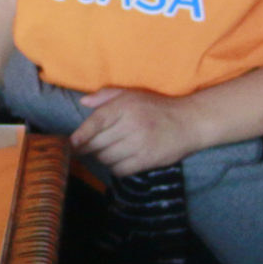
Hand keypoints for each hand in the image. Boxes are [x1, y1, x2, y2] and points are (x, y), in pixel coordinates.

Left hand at [72, 87, 217, 175]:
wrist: (191, 122)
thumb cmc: (157, 107)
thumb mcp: (132, 94)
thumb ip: (106, 96)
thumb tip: (83, 102)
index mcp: (124, 107)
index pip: (95, 123)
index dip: (80, 135)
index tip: (71, 143)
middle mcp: (130, 125)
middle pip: (97, 143)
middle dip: (87, 148)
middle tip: (84, 149)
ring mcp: (140, 144)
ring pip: (107, 158)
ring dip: (102, 158)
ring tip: (105, 153)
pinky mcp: (148, 159)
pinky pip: (121, 169)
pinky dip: (115, 168)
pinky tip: (118, 162)